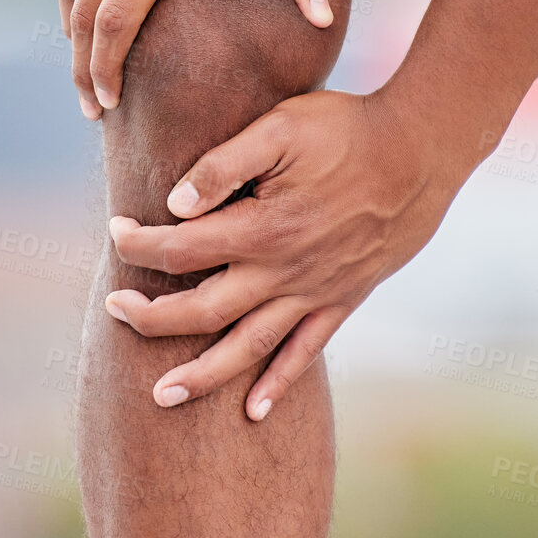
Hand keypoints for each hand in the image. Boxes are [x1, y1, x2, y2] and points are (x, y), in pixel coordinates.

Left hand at [104, 89, 467, 416]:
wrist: (423, 150)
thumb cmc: (348, 128)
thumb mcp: (281, 127)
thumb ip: (224, 164)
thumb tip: (174, 204)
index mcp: (262, 228)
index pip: (179, 251)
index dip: (139, 245)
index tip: (115, 232)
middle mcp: (284, 271)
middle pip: (201, 312)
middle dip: (150, 318)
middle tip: (114, 312)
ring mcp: (316, 291)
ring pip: (248, 347)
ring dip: (202, 375)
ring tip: (162, 397)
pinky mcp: (345, 297)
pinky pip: (306, 351)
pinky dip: (279, 383)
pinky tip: (255, 411)